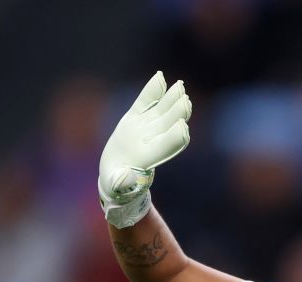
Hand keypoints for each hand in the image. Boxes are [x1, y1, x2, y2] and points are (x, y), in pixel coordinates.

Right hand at [98, 71, 191, 227]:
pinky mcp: (136, 117)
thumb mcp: (115, 184)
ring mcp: (145, 127)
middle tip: (186, 101)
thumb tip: (123, 180)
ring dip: (172, 99)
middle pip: (168, 126)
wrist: (118, 173)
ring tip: (180, 87)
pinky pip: (145, 101)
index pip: (166, 147)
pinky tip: (159, 77)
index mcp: (148, 157)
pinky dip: (152, 90)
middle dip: (178, 113)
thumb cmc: (117, 183)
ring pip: (162, 111)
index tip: (182, 127)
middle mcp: (151, 140)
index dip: (174, 138)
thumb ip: (121, 181)